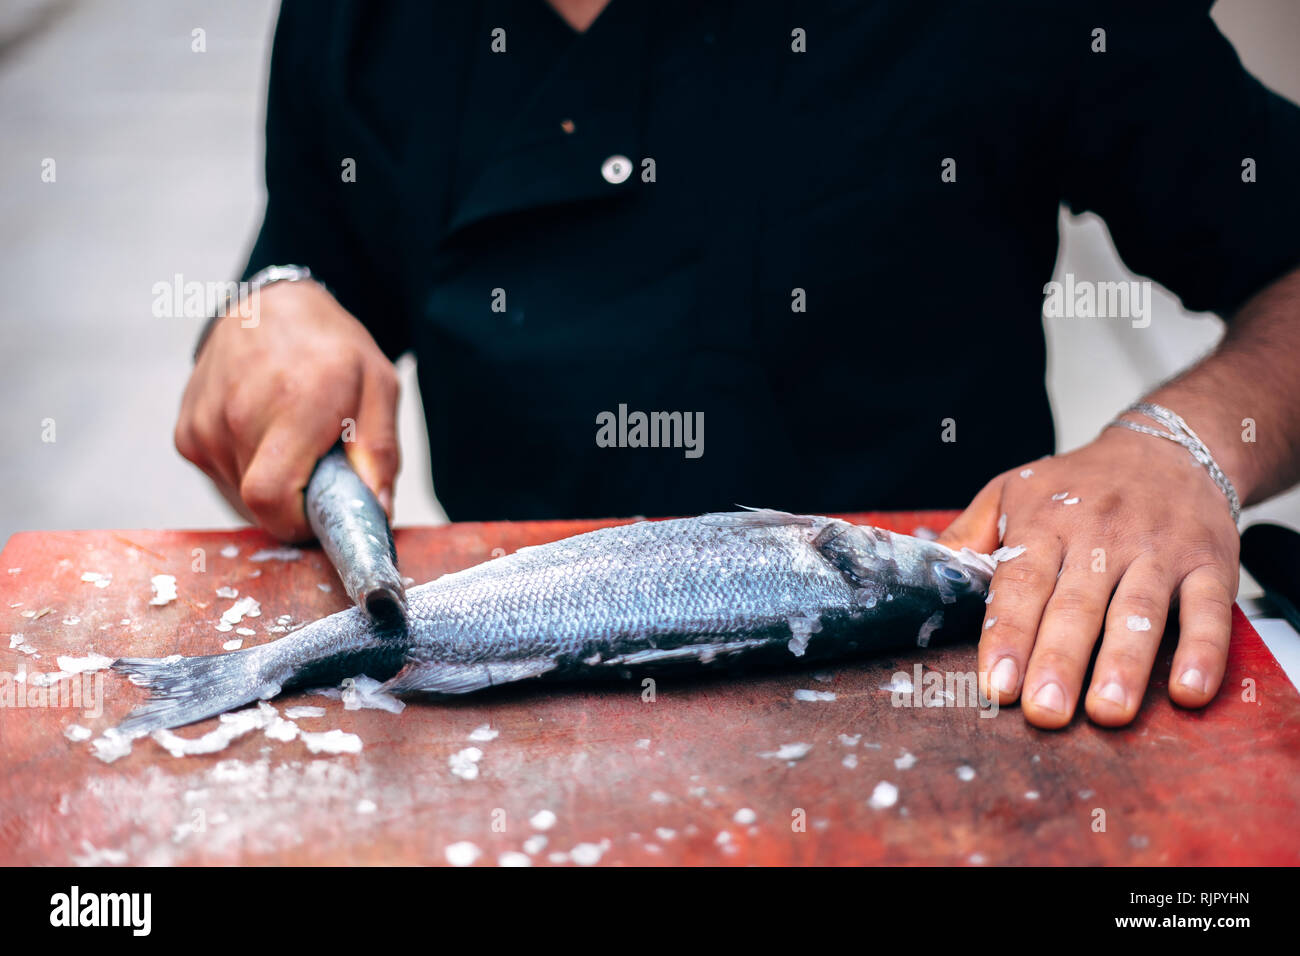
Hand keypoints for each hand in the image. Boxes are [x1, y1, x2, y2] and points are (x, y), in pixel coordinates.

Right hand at [174, 280, 399, 541]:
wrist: (269, 305)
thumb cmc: (331, 349)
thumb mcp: (379, 388)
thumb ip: (380, 454)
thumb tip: (376, 514)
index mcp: (291, 406)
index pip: (272, 499)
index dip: (299, 522)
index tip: (320, 512)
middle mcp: (236, 417)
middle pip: (260, 503)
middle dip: (294, 501)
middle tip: (317, 466)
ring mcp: (203, 426)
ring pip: (239, 493)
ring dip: (271, 482)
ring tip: (292, 440)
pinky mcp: (185, 433)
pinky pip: (221, 476)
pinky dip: (247, 470)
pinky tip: (264, 434)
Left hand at [938, 426, 1239, 727]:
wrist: (1167, 449)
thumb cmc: (1077, 485)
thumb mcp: (1009, 493)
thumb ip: (966, 538)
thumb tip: (918, 575)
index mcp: (1046, 523)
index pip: (1021, 584)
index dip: (1009, 634)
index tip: (997, 684)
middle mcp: (1102, 537)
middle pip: (1077, 606)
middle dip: (1058, 661)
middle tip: (1044, 711)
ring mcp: (1158, 551)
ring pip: (1140, 612)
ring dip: (1123, 665)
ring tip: (1106, 712)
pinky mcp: (1210, 564)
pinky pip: (1210, 611)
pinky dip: (1203, 653)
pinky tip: (1187, 692)